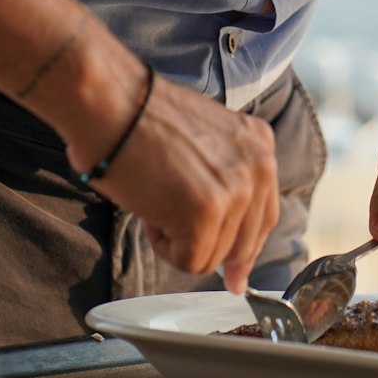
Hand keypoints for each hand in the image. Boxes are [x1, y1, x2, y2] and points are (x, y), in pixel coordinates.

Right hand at [68, 74, 280, 294]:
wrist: (113, 102)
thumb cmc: (144, 120)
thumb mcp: (207, 142)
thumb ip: (228, 184)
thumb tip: (235, 262)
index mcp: (262, 147)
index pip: (264, 216)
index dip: (243, 248)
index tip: (235, 276)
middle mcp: (259, 167)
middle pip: (243, 243)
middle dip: (208, 244)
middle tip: (170, 214)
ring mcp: (236, 190)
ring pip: (213, 257)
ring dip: (179, 239)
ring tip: (158, 196)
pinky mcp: (206, 213)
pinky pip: (189, 261)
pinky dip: (162, 245)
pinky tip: (150, 209)